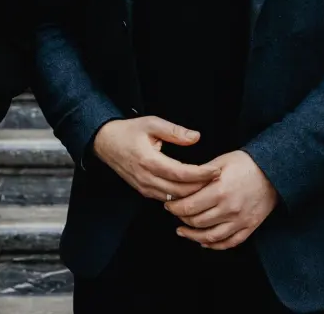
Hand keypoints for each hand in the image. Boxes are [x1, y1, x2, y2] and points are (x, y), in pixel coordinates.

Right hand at [91, 116, 220, 202]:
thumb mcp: (151, 124)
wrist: (104, 143)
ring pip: (175, 198)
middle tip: (219, 180)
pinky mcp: (144, 191)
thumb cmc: (128, 131)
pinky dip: (181, 196)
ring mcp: (145, 187)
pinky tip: (193, 190)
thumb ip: (174, 131)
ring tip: (209, 186)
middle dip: (201, 187)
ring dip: (192, 194)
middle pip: (181, 191)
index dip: (202, 174)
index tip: (217, 170)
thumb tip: (196, 137)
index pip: (182, 173)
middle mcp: (147, 178)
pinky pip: (167, 198)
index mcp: (149, 161)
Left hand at [165, 150, 278, 250]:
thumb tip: (180, 184)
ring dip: (193, 236)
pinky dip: (214, 245)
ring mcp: (240, 220)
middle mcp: (229, 209)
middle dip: (181, 219)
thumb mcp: (220, 162)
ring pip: (210, 237)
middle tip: (175, 214)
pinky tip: (203, 242)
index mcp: (219, 191)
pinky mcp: (249, 227)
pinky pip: (229, 242)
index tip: (168, 204)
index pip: (188, 207)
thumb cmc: (245, 163)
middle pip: (197, 222)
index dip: (174, 207)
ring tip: (182, 231)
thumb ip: (200, 175)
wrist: (274, 171)